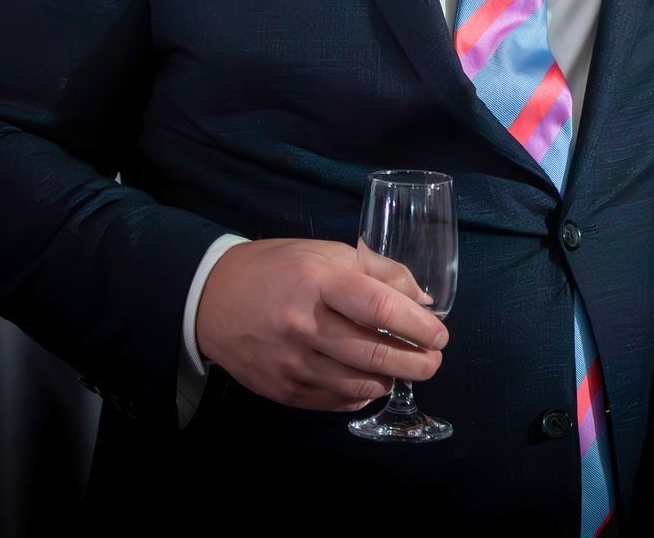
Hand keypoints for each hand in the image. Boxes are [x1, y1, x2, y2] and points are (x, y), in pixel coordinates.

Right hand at [196, 237, 447, 411]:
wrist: (212, 299)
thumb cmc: (279, 268)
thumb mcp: (327, 253)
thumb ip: (379, 271)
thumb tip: (421, 300)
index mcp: (319, 283)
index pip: (381, 309)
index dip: (418, 326)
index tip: (440, 334)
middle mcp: (305, 326)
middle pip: (374, 355)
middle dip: (416, 363)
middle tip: (434, 360)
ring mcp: (292, 363)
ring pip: (358, 384)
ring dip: (392, 380)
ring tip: (406, 370)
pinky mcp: (282, 389)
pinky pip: (335, 401)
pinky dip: (362, 395)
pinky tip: (373, 383)